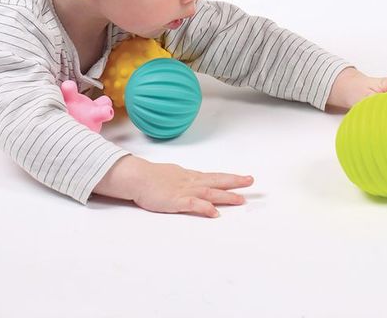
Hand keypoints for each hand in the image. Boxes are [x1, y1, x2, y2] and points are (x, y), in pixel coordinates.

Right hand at [94, 155, 253, 217]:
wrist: (136, 176)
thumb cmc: (150, 176)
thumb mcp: (171, 174)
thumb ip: (183, 179)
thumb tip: (193, 181)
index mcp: (189, 176)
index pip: (213, 176)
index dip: (229, 178)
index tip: (243, 178)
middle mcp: (191, 182)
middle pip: (216, 181)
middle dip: (235, 182)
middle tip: (251, 181)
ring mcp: (184, 190)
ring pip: (209, 192)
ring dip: (226, 196)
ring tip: (240, 199)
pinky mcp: (175, 201)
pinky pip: (193, 204)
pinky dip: (204, 207)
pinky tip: (214, 212)